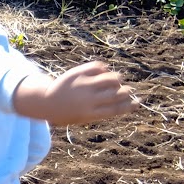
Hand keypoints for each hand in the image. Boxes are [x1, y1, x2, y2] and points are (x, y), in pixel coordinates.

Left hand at [13, 62, 137, 125]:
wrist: (45, 101)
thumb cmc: (67, 111)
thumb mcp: (84, 117)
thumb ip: (103, 110)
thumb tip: (127, 101)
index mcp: (91, 113)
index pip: (116, 109)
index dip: (130, 105)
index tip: (138, 101)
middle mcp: (89, 99)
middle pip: (117, 93)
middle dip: (126, 91)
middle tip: (126, 89)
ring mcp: (84, 85)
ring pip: (111, 78)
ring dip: (117, 79)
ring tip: (114, 80)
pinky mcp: (78, 73)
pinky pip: (99, 66)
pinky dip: (104, 68)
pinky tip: (102, 72)